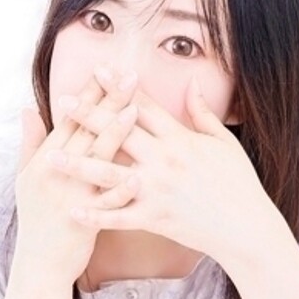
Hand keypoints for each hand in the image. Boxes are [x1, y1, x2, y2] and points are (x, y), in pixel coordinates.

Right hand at [14, 66, 140, 280]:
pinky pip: (104, 202)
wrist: (39, 264)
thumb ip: (30, 143)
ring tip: (134, 111)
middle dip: (108, 101)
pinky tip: (138, 174)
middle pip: (86, 130)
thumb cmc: (37, 219)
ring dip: (114, 134)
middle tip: (130, 76)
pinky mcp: (82, 219)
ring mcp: (69, 195)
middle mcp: (56, 172)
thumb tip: (27, 109)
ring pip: (95, 159)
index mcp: (45, 159)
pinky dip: (120, 189)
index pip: (70, 118)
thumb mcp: (26, 178)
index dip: (89, 92)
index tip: (107, 68)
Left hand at [50, 71, 278, 264]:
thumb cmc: (239, 183)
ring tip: (52, 156)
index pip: (144, 106)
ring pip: (110, 174)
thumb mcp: (224, 143)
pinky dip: (95, 215)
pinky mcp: (154, 218)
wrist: (246, 227)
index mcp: (181, 139)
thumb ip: (202, 113)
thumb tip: (191, 83)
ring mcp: (157, 190)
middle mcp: (164, 161)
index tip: (98, 71)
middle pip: (119, 132)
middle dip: (90, 115)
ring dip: (79, 164)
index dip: (119, 87)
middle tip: (63, 100)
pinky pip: (119, 217)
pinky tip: (72, 210)